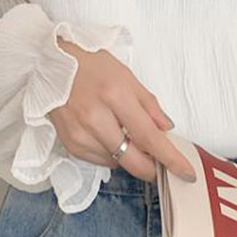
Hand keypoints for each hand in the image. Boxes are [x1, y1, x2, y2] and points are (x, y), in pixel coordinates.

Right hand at [46, 36, 197, 183]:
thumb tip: (166, 129)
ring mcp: (80, 133)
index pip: (149, 136)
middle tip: (164, 167)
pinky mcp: (70, 143)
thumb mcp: (126, 76)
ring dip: (131, 158)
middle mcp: (95, 118)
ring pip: (117, 162)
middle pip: (133, 160)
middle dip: (153, 169)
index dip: (170, 158)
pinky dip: (111, 155)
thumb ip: (149, 105)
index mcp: (114, 95)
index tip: (186, 172)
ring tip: (128, 137)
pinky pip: (100, 160)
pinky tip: (110, 137)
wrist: (50, 64)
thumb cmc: (90, 65)